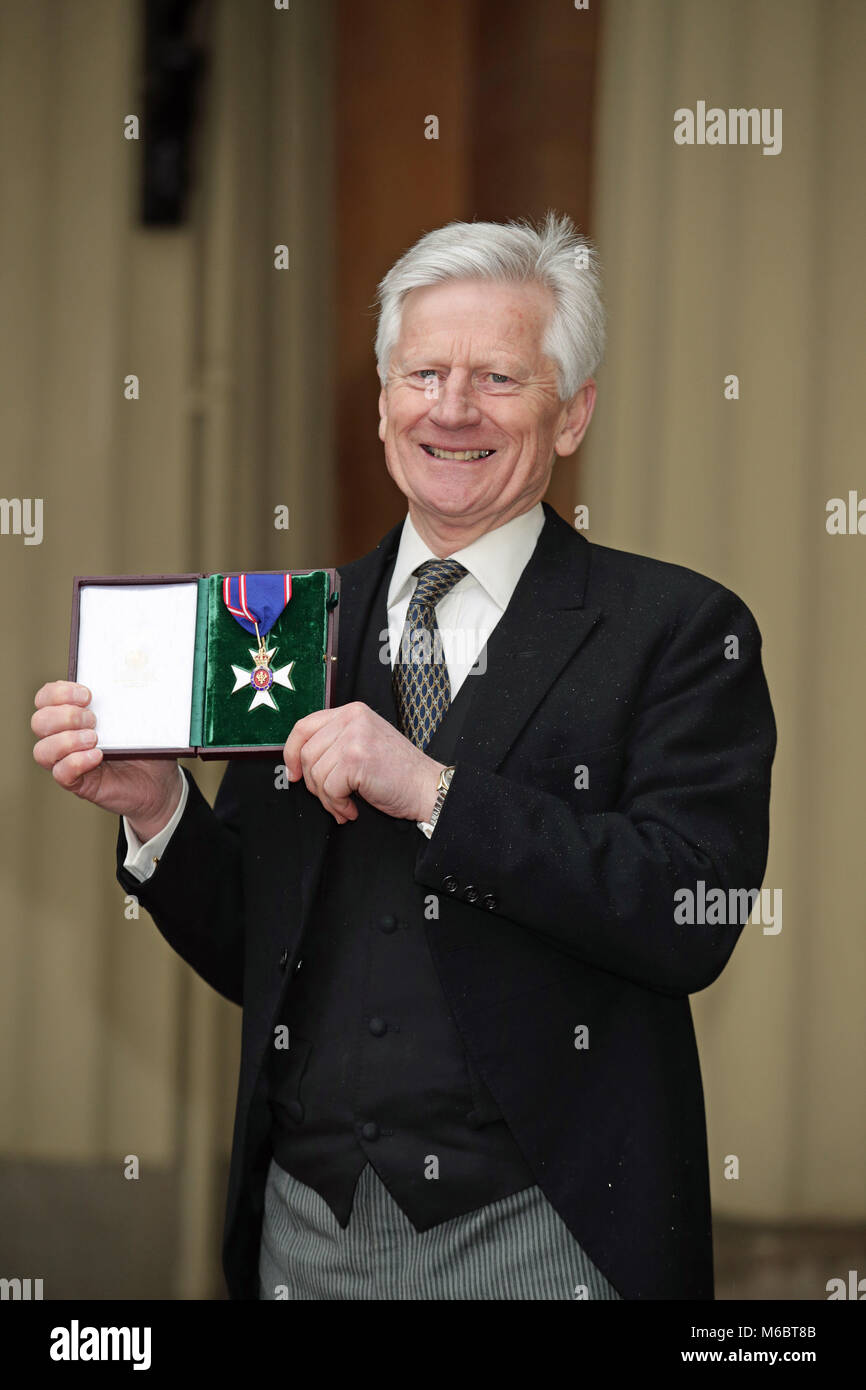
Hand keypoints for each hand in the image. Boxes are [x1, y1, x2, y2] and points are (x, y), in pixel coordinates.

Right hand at [31, 681, 182, 837]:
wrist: (159, 783)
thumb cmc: (145, 746)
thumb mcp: (139, 717)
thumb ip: (130, 698)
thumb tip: (135, 675)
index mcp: (74, 714)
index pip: (45, 698)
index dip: (58, 692)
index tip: (87, 695)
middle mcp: (64, 737)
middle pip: (39, 722)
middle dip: (65, 716)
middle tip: (94, 720)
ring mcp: (69, 761)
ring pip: (42, 750)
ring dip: (66, 741)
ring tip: (95, 739)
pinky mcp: (79, 783)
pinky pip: (61, 774)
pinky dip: (76, 762)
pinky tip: (97, 756)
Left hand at [282, 701, 443, 824]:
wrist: (427, 787)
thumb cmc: (399, 773)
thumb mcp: (364, 743)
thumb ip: (336, 741)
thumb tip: (298, 760)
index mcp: (352, 712)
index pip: (304, 726)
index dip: (291, 752)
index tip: (293, 772)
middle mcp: (352, 718)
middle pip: (306, 753)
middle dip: (313, 783)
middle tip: (331, 796)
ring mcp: (354, 737)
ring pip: (315, 773)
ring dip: (328, 798)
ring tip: (345, 804)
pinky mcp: (355, 759)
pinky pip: (329, 788)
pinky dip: (337, 805)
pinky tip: (352, 807)